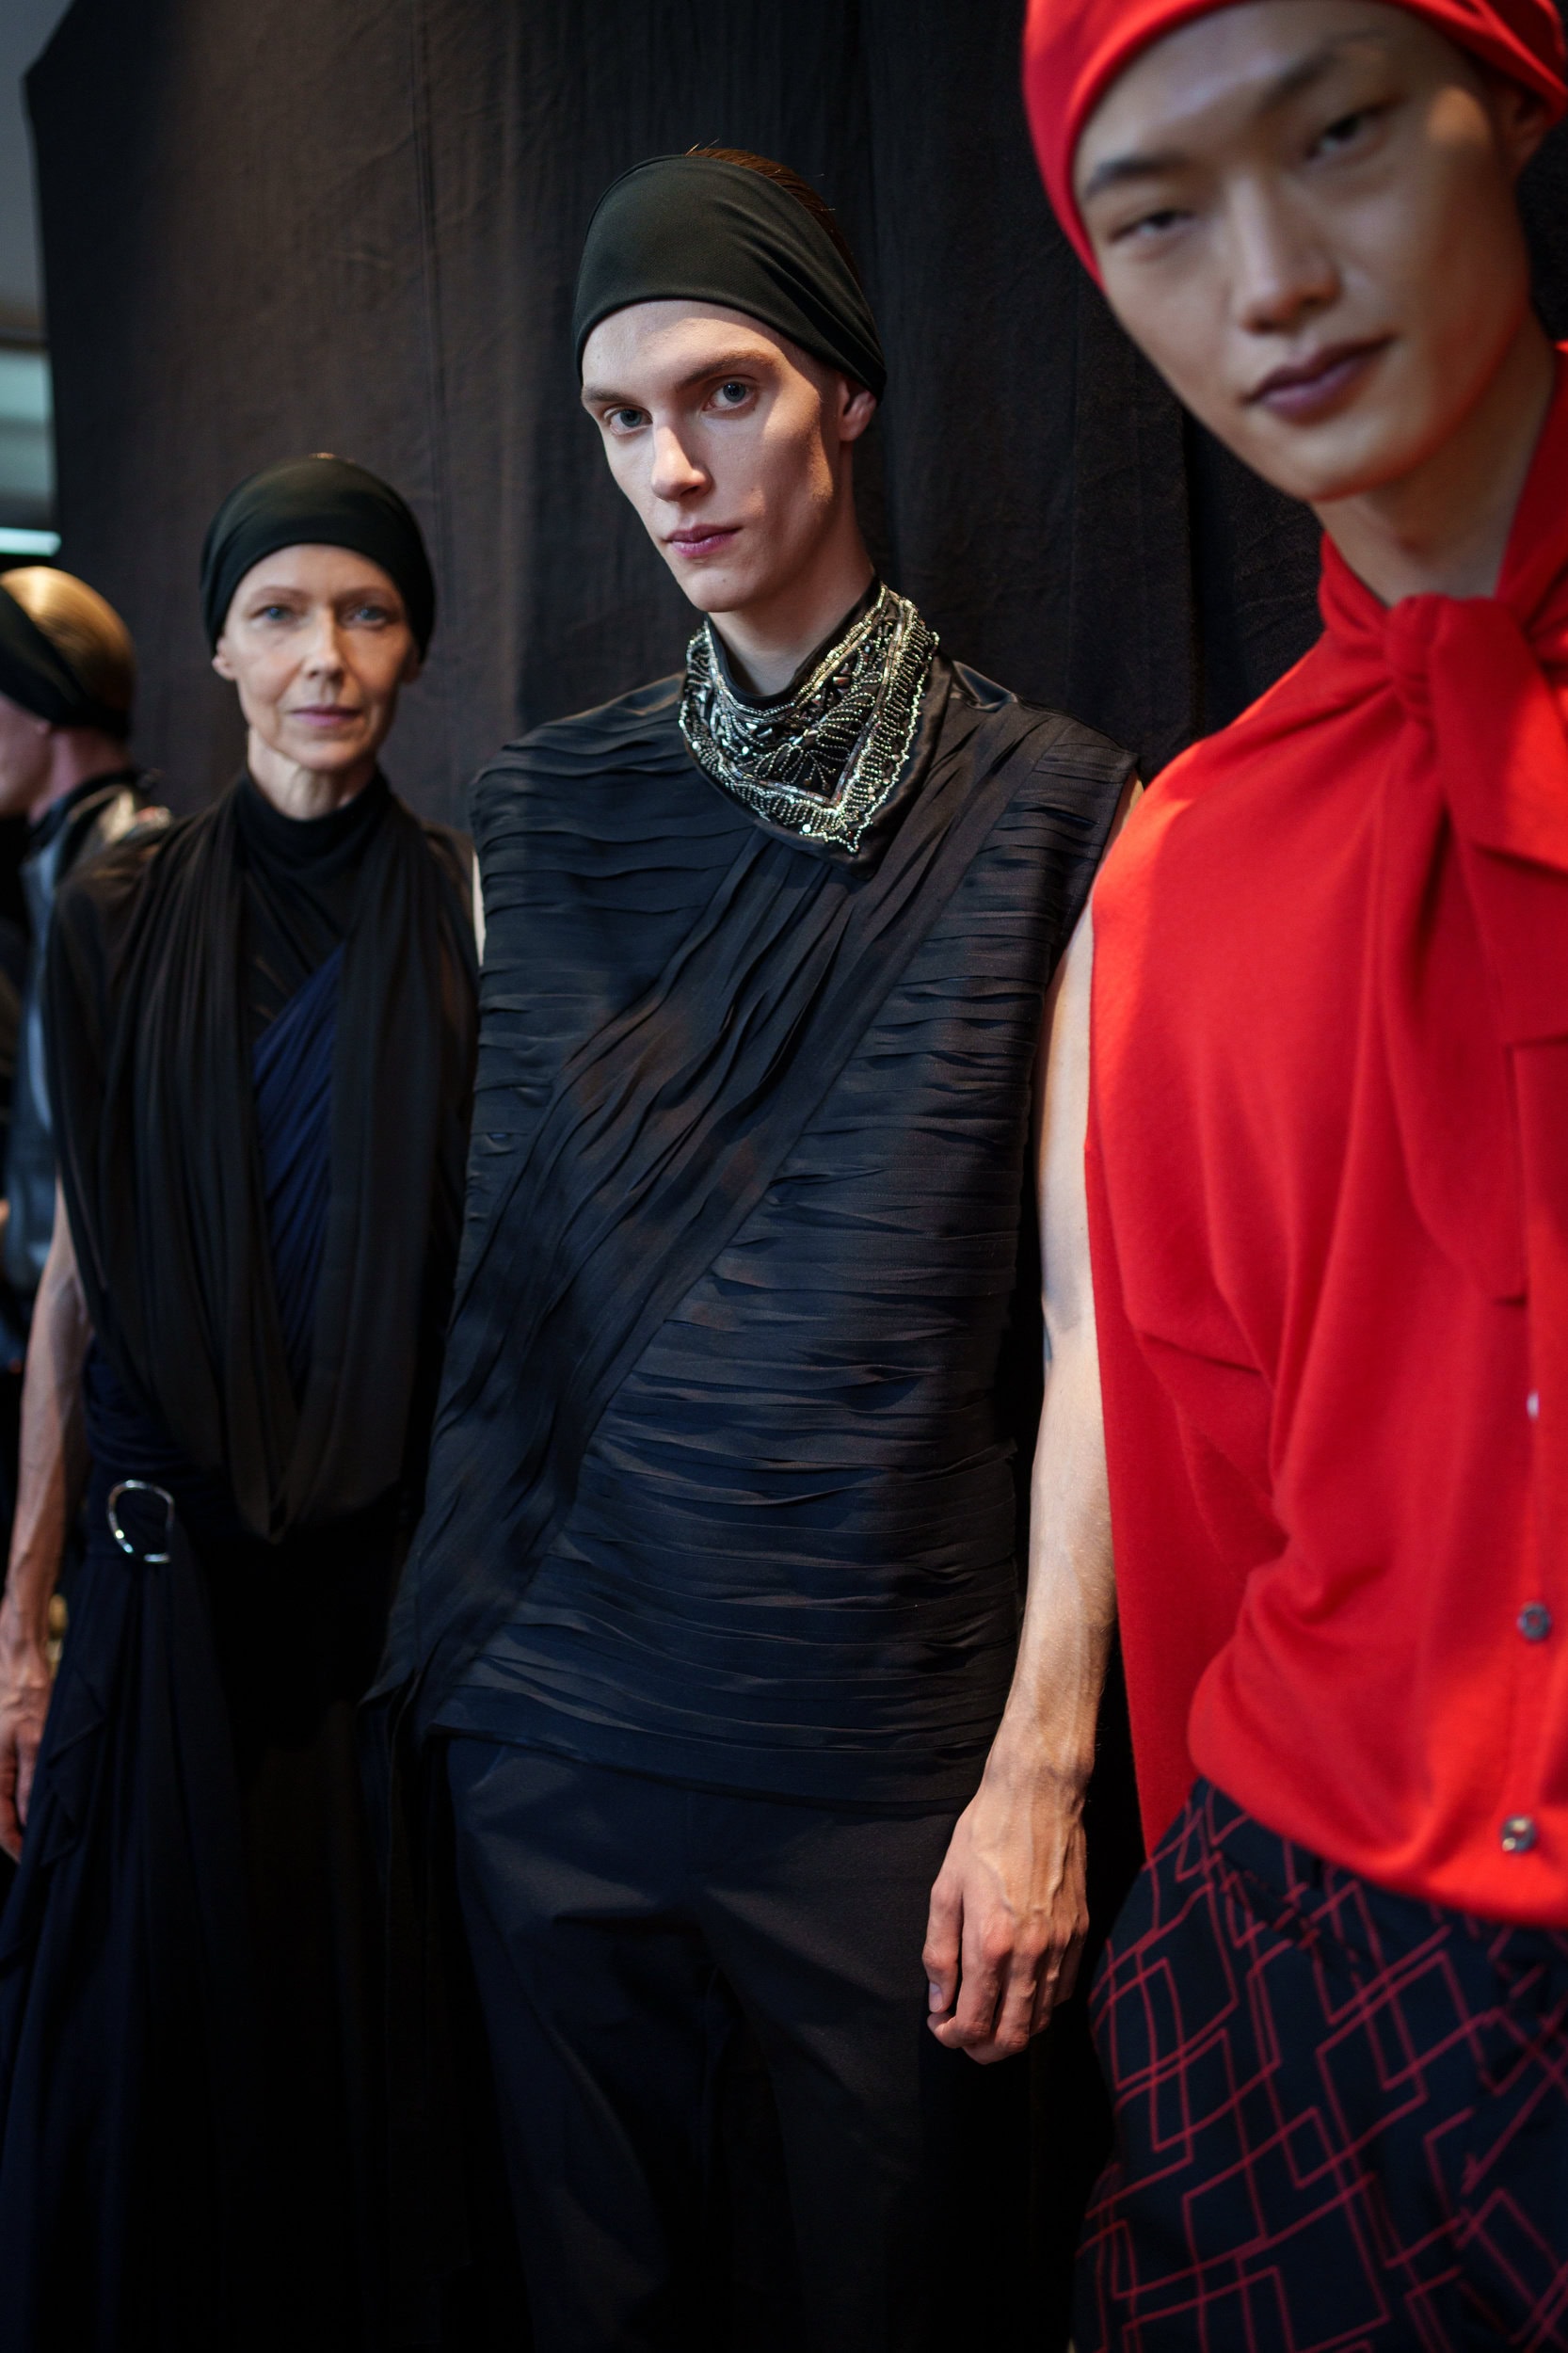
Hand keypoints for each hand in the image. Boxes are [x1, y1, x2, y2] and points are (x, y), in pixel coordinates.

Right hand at [0, 1611, 52, 1860]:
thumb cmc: (26, 1698)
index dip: (17, 1849)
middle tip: (45, 1853)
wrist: (16, 1665)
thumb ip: (31, 1782)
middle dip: (18, 1837)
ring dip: (19, 1819)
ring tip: (44, 1833)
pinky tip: (36, 1804)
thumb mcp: (35, 1741)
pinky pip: (5, 1788)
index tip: (34, 1866)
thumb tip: (31, 1820)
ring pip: (2, 1804)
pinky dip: (18, 1801)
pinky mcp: (0, 1757)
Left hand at [922, 1746, 1088, 2064]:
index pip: (974, 2021)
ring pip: (1042, 2020)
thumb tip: (940, 2001)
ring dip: (1013, 2031)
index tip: (941, 2025)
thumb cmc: (984, 1837)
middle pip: (1014, 2037)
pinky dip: (1040, 2005)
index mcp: (991, 1942)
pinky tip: (1020, 1990)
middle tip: (963, 2036)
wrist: (1038, 1797)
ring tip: (990, 2016)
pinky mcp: (1082, 1934)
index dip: (952, 2036)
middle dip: (983, 2050)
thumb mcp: (945, 1889)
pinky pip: (1063, 1991)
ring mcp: (1062, 1945)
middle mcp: (1031, 1953)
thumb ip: (939, 1951)